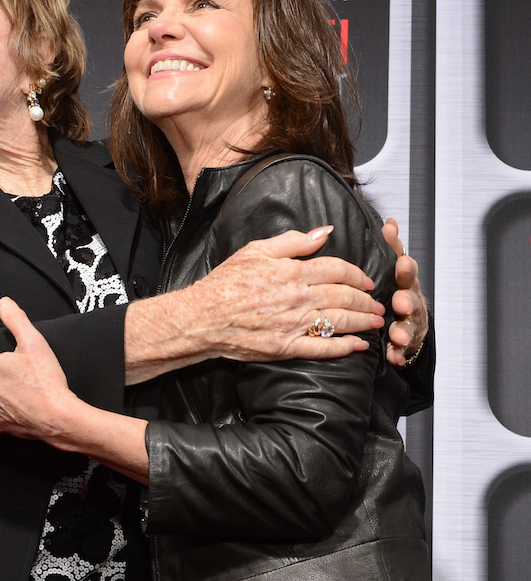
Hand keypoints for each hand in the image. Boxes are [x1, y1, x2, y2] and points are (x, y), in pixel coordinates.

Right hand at [180, 225, 385, 362]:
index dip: (356, 274)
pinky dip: (345, 347)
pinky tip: (359, 346)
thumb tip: (325, 232)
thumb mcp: (256, 250)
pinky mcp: (286, 348)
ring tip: (376, 321)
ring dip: (363, 322)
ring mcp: (293, 325)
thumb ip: (293, 241)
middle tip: (378, 303)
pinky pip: (323, 348)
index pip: (337, 270)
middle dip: (366, 300)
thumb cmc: (226, 283)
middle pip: (344, 297)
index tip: (366, 280)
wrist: (202, 318)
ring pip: (339, 322)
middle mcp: (298, 298)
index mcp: (292, 272)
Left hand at [381, 218, 428, 365]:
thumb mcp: (395, 272)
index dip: (406, 267)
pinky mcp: (404, 345)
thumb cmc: (398, 293)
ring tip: (398, 335)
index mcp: (404, 282)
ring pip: (408, 327)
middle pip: (410, 299)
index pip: (406, 272)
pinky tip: (394, 357)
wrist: (408, 328)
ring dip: (403, 330)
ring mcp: (409, 324)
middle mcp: (410, 301)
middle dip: (406, 300)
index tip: (402, 262)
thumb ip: (392, 249)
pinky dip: (398, 353)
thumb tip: (389, 222)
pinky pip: (400, 350)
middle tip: (400, 302)